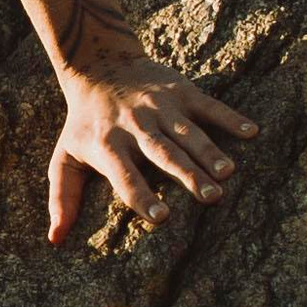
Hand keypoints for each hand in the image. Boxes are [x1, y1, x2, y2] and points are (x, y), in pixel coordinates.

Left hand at [48, 59, 259, 242]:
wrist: (99, 66)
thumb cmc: (84, 124)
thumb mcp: (64, 158)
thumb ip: (62, 198)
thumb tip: (54, 240)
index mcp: (108, 146)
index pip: (125, 177)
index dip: (142, 196)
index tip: (162, 217)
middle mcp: (135, 126)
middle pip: (163, 154)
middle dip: (187, 175)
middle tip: (211, 197)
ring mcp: (159, 107)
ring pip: (187, 132)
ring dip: (209, 151)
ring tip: (228, 173)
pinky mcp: (180, 91)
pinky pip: (208, 106)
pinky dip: (230, 118)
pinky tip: (252, 132)